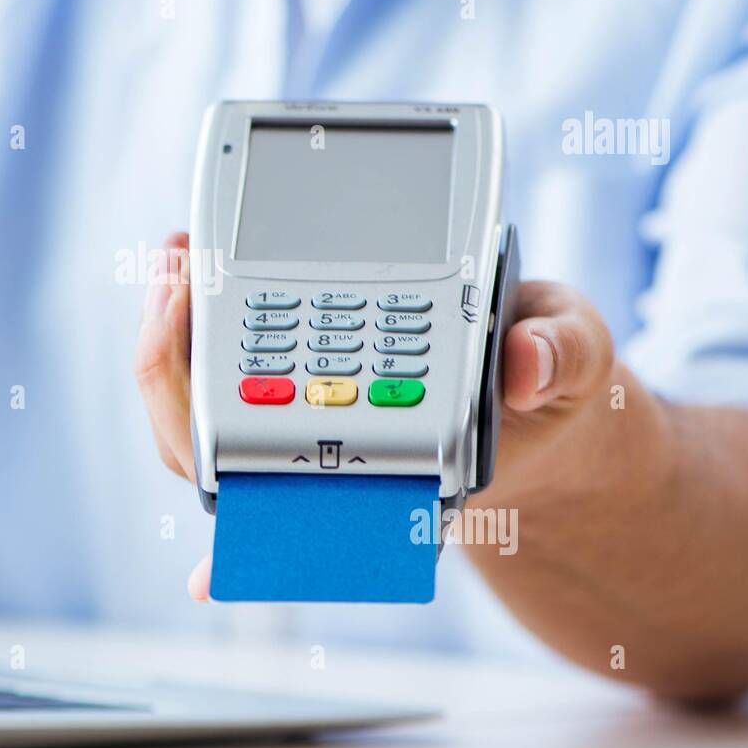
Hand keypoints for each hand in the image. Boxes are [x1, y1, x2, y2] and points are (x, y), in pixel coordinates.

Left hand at [134, 232, 619, 600]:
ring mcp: (302, 423)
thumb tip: (527, 366)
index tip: (210, 417)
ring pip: (203, 408)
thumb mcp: (573, 361)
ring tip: (174, 257)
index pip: (292, 490)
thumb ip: (561, 357)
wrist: (534, 401)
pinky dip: (196, 323)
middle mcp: (330, 455)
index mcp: (388, 468)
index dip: (237, 476)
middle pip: (214, 446)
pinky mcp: (292, 385)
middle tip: (173, 276)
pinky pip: (220, 372)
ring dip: (174, 336)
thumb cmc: (544, 389)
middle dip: (176, 365)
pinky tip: (188, 267)